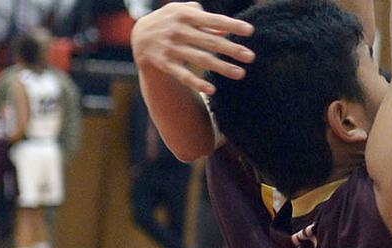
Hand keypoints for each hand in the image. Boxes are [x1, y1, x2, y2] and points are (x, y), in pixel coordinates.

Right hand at [131, 2, 254, 94]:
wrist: (140, 35)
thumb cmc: (170, 21)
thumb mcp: (182, 12)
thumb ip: (203, 18)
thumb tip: (226, 28)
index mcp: (185, 15)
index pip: (213, 20)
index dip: (232, 25)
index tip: (250, 31)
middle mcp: (178, 30)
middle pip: (210, 42)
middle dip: (231, 49)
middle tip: (251, 57)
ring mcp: (171, 48)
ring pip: (200, 59)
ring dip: (221, 67)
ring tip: (240, 73)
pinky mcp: (165, 63)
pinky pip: (183, 75)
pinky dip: (196, 83)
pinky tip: (211, 90)